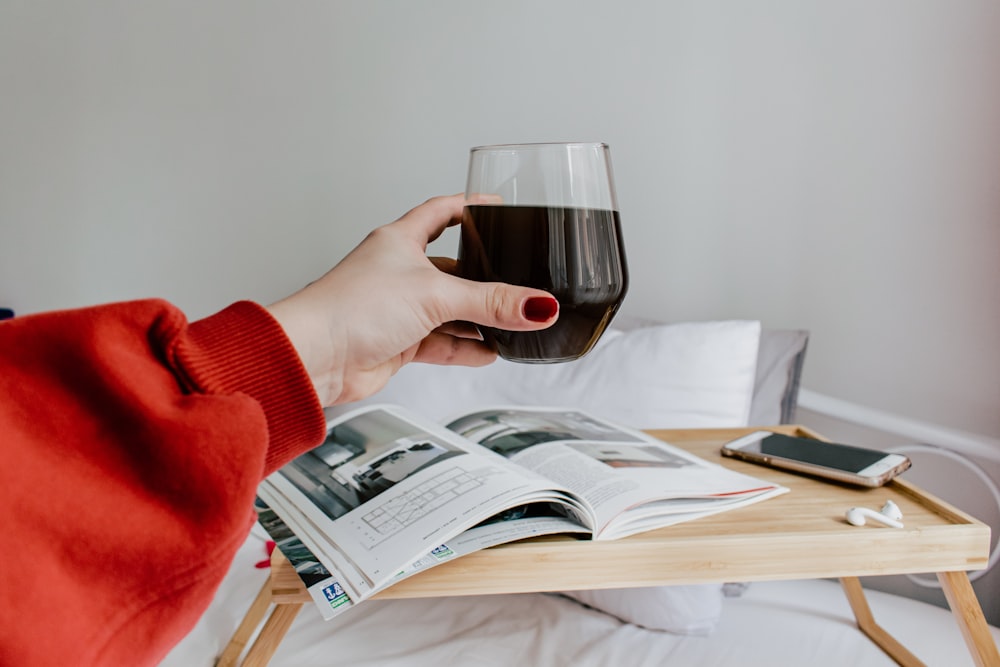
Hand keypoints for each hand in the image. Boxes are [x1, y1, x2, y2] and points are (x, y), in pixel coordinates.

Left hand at [266, 195, 558, 404]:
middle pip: (452, 269)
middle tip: (515, 283)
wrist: (315, 356)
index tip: (495, 207)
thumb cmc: (349, 308)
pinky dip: (464, 348)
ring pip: (448, 310)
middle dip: (482, 279)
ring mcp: (397, 309)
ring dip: (476, 320)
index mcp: (400, 241)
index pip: (441, 213)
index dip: (468, 207)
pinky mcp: (396, 342)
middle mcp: (398, 272)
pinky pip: (440, 343)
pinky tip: (486, 352)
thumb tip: (535, 305)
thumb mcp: (435, 295)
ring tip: (510, 325)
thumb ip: (490, 302)